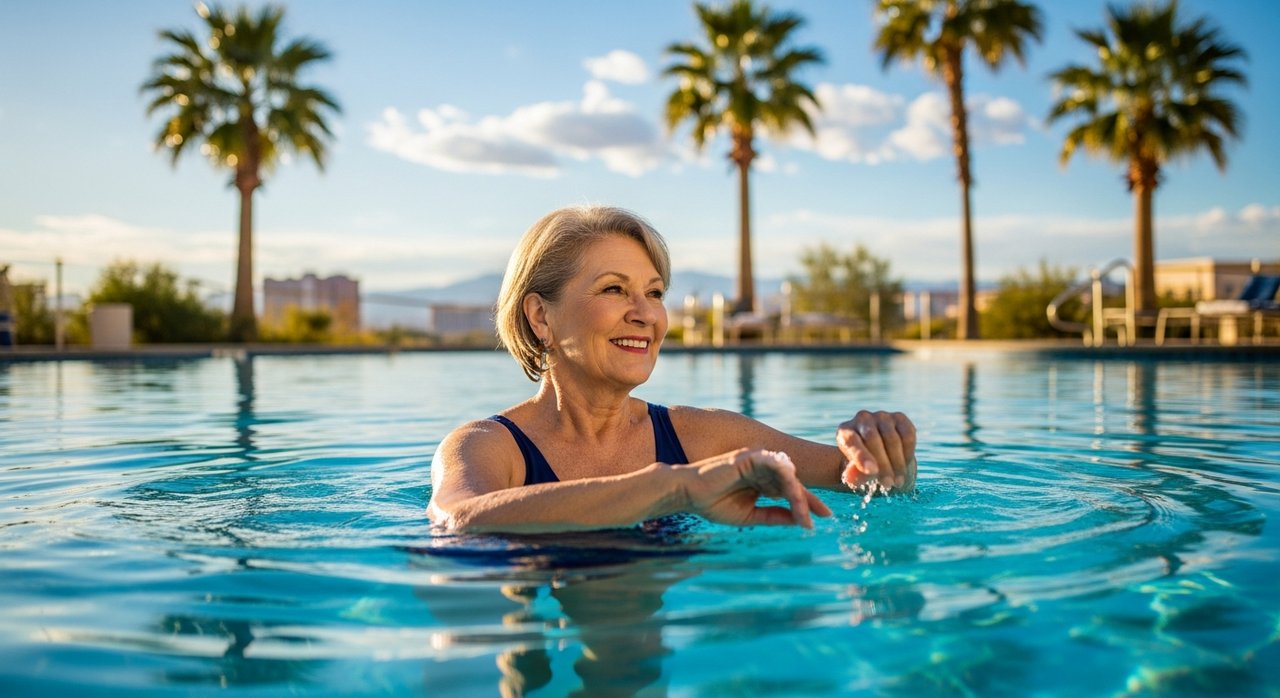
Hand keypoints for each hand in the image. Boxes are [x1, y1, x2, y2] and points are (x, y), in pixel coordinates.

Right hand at [676, 449, 832, 528]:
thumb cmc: (713, 504)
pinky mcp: (749, 456)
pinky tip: (793, 490)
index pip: (791, 491)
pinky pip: (773, 464)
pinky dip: (785, 477)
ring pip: (786, 476)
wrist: (688, 494)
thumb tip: (800, 521)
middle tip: (817, 518)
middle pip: (793, 483)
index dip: (808, 503)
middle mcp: (763, 470)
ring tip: (803, 512)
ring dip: (797, 494)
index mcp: (762, 482)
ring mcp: (757, 461)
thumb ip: (773, 516)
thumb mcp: (750, 515)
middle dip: (807, 501)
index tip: (826, 517)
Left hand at [836, 410, 916, 491]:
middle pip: (873, 439)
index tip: (871, 471)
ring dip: (897, 463)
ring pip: (892, 438)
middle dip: (883, 465)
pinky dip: (908, 452)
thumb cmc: (863, 464)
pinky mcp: (899, 418)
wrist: (878, 452)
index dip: (861, 456)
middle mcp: (862, 418)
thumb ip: (853, 475)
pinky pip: (907, 435)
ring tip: (898, 481)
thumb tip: (850, 479)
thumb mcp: (855, 471)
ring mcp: (881, 416)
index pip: (851, 440)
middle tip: (888, 484)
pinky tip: (905, 465)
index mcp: (845, 431)